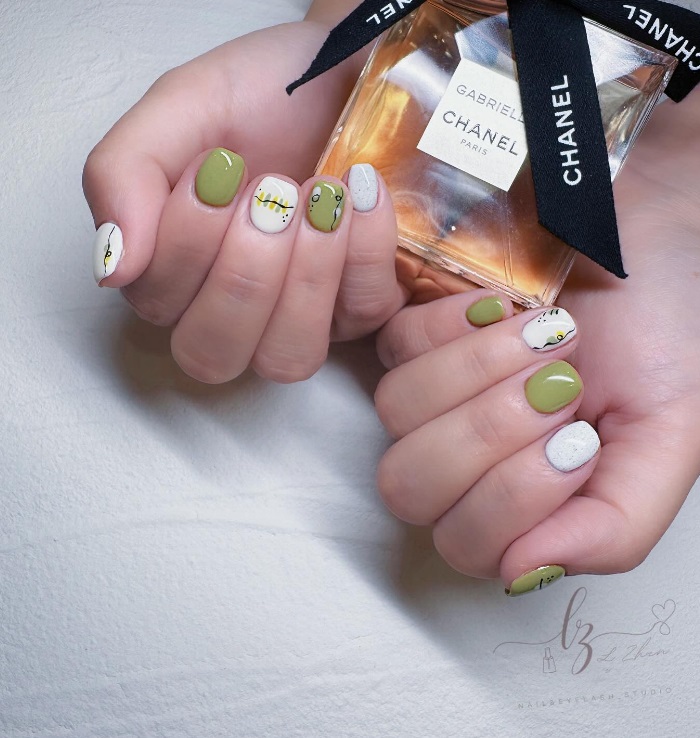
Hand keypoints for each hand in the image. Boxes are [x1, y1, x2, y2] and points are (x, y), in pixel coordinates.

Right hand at [83, 19, 404, 383]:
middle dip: (242, 276)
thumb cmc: (262, 91)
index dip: (185, 244)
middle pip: (214, 355)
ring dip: (303, 277)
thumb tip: (112, 270)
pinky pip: (362, 315)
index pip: (157, 305)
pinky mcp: (360, 302)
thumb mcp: (179, 108)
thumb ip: (124, 175)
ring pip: (286, 359)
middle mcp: (233, 307)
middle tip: (269, 193)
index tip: (219, 165)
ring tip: (319, 196)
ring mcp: (300, 314)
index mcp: (175, 266)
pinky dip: (362, 252)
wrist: (347, 65)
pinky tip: (359, 190)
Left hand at [373, 89, 699, 594]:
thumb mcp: (668, 441)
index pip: (467, 545)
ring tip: (546, 331)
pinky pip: (394, 345)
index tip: (578, 437)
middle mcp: (463, 462)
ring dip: (479, 368)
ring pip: (396, 412)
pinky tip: (502, 307)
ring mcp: (431, 398)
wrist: (647, 241)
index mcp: (521, 504)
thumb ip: (613, 527)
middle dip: (489, 429)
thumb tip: (521, 572)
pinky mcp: (414, 336)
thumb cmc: (663, 337)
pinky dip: (453, 323)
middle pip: (410, 487)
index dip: (513, 495)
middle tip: (559, 381)